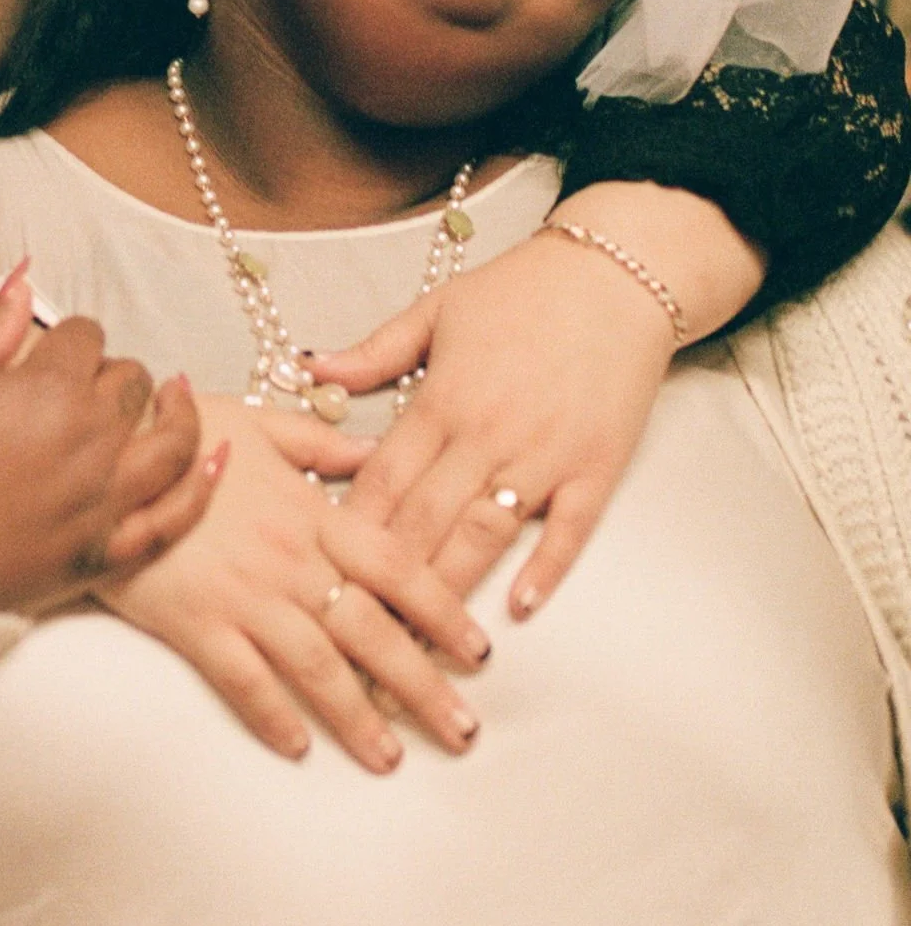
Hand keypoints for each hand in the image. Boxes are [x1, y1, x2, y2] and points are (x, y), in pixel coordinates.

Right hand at [0, 271, 217, 616]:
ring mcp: (103, 500)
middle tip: (89, 382)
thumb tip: (24, 275)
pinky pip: (174, 518)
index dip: (71, 338)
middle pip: (130, 384)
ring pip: (172, 443)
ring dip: (179, 414)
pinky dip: (203, 488)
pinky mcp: (105, 552)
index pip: (85, 338)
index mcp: (46, 388)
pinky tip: (219, 462)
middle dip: (113, 374)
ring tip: (176, 399)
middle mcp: (88, 440)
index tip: (57, 349)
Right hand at [99, 394, 488, 772]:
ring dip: (358, 716)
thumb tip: (374, 451)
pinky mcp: (193, 620)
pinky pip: (241, 678)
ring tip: (390, 758)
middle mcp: (289, 558)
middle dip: (422, 686)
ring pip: (316, 665)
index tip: (479, 653)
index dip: (443, 612)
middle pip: (372, 630)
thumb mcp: (257, 422)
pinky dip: (272, 715)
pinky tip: (298, 748)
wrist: (98, 448)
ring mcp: (242, 593)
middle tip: (464, 733)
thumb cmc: (178, 432)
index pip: (396, 568)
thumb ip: (321, 442)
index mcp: (312, 511)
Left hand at [312, 195, 724, 617]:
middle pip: (423, 524)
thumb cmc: (522, 290)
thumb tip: (309, 368)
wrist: (616, 274)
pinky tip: (517, 608)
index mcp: (440, 399)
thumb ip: (372, 351)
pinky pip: (567, 529)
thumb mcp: (436, 308)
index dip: (347, 536)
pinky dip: (543, 569)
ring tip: (420, 651)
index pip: (381, 483)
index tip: (318, 579)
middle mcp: (486, 435)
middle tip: (355, 640)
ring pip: (485, 536)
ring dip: (450, 595)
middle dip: (385, 587)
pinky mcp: (595, 467)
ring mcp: (543, 455)